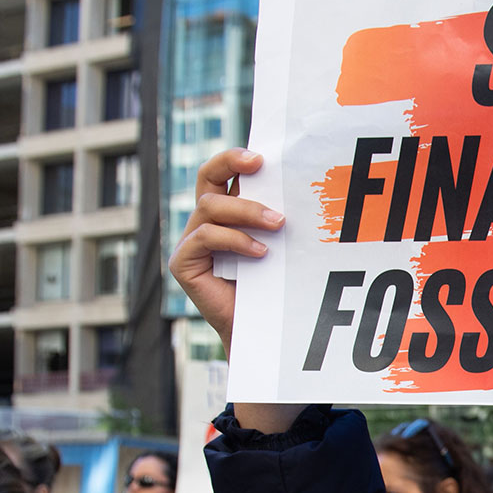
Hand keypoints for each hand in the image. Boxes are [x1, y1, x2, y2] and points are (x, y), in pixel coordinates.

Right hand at [169, 148, 304, 434]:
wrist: (266, 336)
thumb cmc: (280, 288)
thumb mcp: (282, 244)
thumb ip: (280, 217)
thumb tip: (308, 184)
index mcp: (226, 213)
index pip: (221, 172)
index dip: (234, 158)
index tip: (261, 155)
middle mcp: (204, 223)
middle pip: (206, 178)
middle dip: (231, 164)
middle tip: (261, 167)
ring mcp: (191, 243)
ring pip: (210, 207)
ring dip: (246, 210)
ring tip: (278, 224)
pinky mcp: (184, 265)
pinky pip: (204, 238)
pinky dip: (234, 240)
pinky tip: (261, 253)